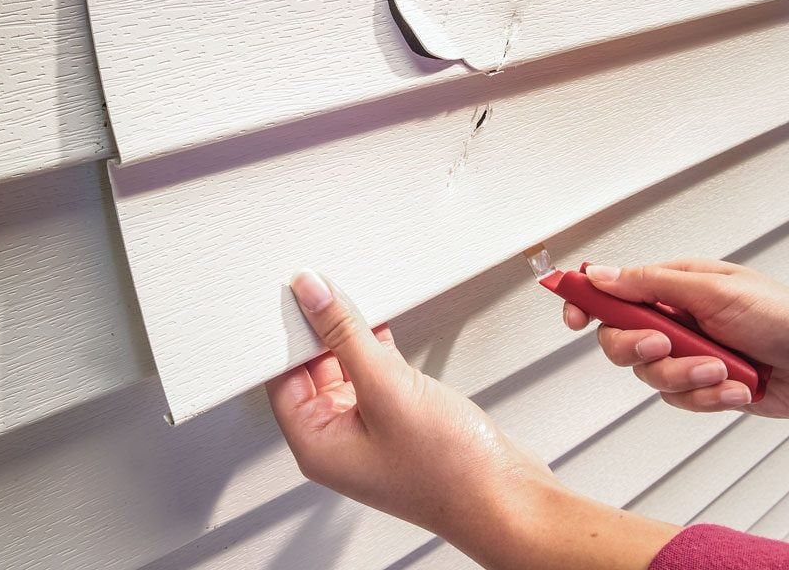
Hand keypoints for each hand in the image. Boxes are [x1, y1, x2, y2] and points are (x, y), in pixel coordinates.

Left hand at [268, 270, 677, 569]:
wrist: (507, 499)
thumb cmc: (449, 472)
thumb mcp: (386, 387)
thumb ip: (344, 335)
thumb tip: (313, 295)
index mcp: (316, 444)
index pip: (281, 378)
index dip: (287, 335)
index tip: (296, 294)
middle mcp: (338, 442)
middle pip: (311, 371)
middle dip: (320, 331)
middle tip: (329, 289)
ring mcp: (370, 433)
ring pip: (346, 370)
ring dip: (350, 337)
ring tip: (357, 301)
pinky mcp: (400, 422)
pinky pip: (376, 376)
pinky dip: (377, 349)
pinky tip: (384, 327)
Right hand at [563, 259, 788, 418]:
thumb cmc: (788, 316)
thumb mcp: (713, 290)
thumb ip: (650, 284)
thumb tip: (599, 275)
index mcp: (674, 285)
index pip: (612, 289)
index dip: (585, 301)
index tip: (572, 316)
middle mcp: (676, 319)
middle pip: (619, 339)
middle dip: (640, 349)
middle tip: (666, 345)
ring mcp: (689, 354)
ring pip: (649, 376)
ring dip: (686, 377)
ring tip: (722, 370)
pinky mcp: (705, 387)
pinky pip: (680, 400)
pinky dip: (708, 398)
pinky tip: (737, 388)